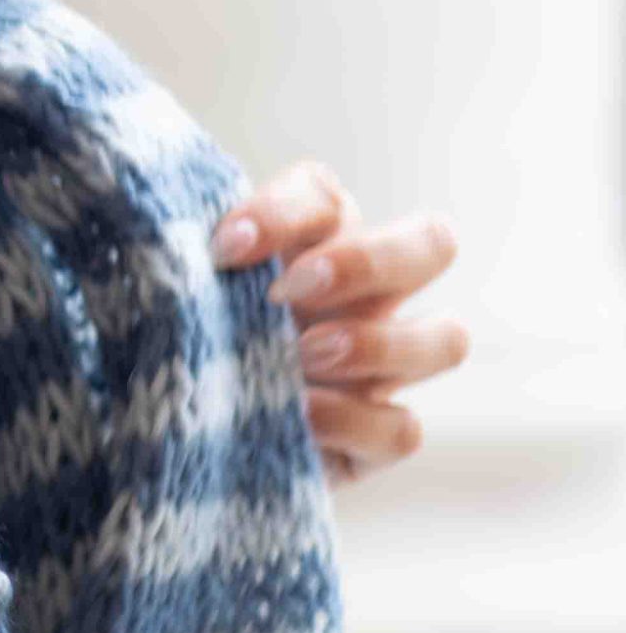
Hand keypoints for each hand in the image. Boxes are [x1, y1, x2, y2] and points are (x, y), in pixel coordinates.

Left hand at [209, 160, 469, 486]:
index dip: (281, 214)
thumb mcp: (187, 284)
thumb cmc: (188, 329)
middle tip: (290, 291)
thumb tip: (204, 248)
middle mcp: (368, 291)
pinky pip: (403, 427)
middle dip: (364, 262)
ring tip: (302, 354)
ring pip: (447, 338)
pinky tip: (297, 415)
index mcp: (319, 235)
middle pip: (433, 242)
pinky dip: (351, 419)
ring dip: (374, 343)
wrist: (185, 417)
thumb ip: (195, 255)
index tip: (223, 248)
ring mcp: (385, 366)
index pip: (325, 197)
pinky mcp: (378, 436)